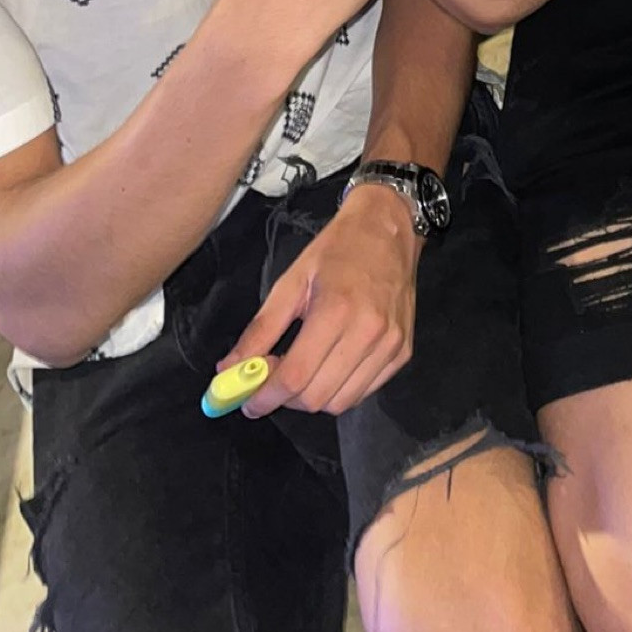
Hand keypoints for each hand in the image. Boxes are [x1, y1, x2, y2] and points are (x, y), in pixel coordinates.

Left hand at [220, 186, 418, 415]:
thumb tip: (228, 370)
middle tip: (273, 382)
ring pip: (341, 402)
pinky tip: (331, 367)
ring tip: (303, 372)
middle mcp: (368, 333)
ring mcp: (391, 345)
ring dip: (313, 398)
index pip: (295, 376)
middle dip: (286, 399)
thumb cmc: (335, 251)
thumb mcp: (290, 282)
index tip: (248, 402)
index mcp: (335, 310)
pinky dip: (341, 391)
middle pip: (317, 397)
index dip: (266, 397)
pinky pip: (365, 392)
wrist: (387, 229)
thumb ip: (260, 330)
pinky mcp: (404, 352)